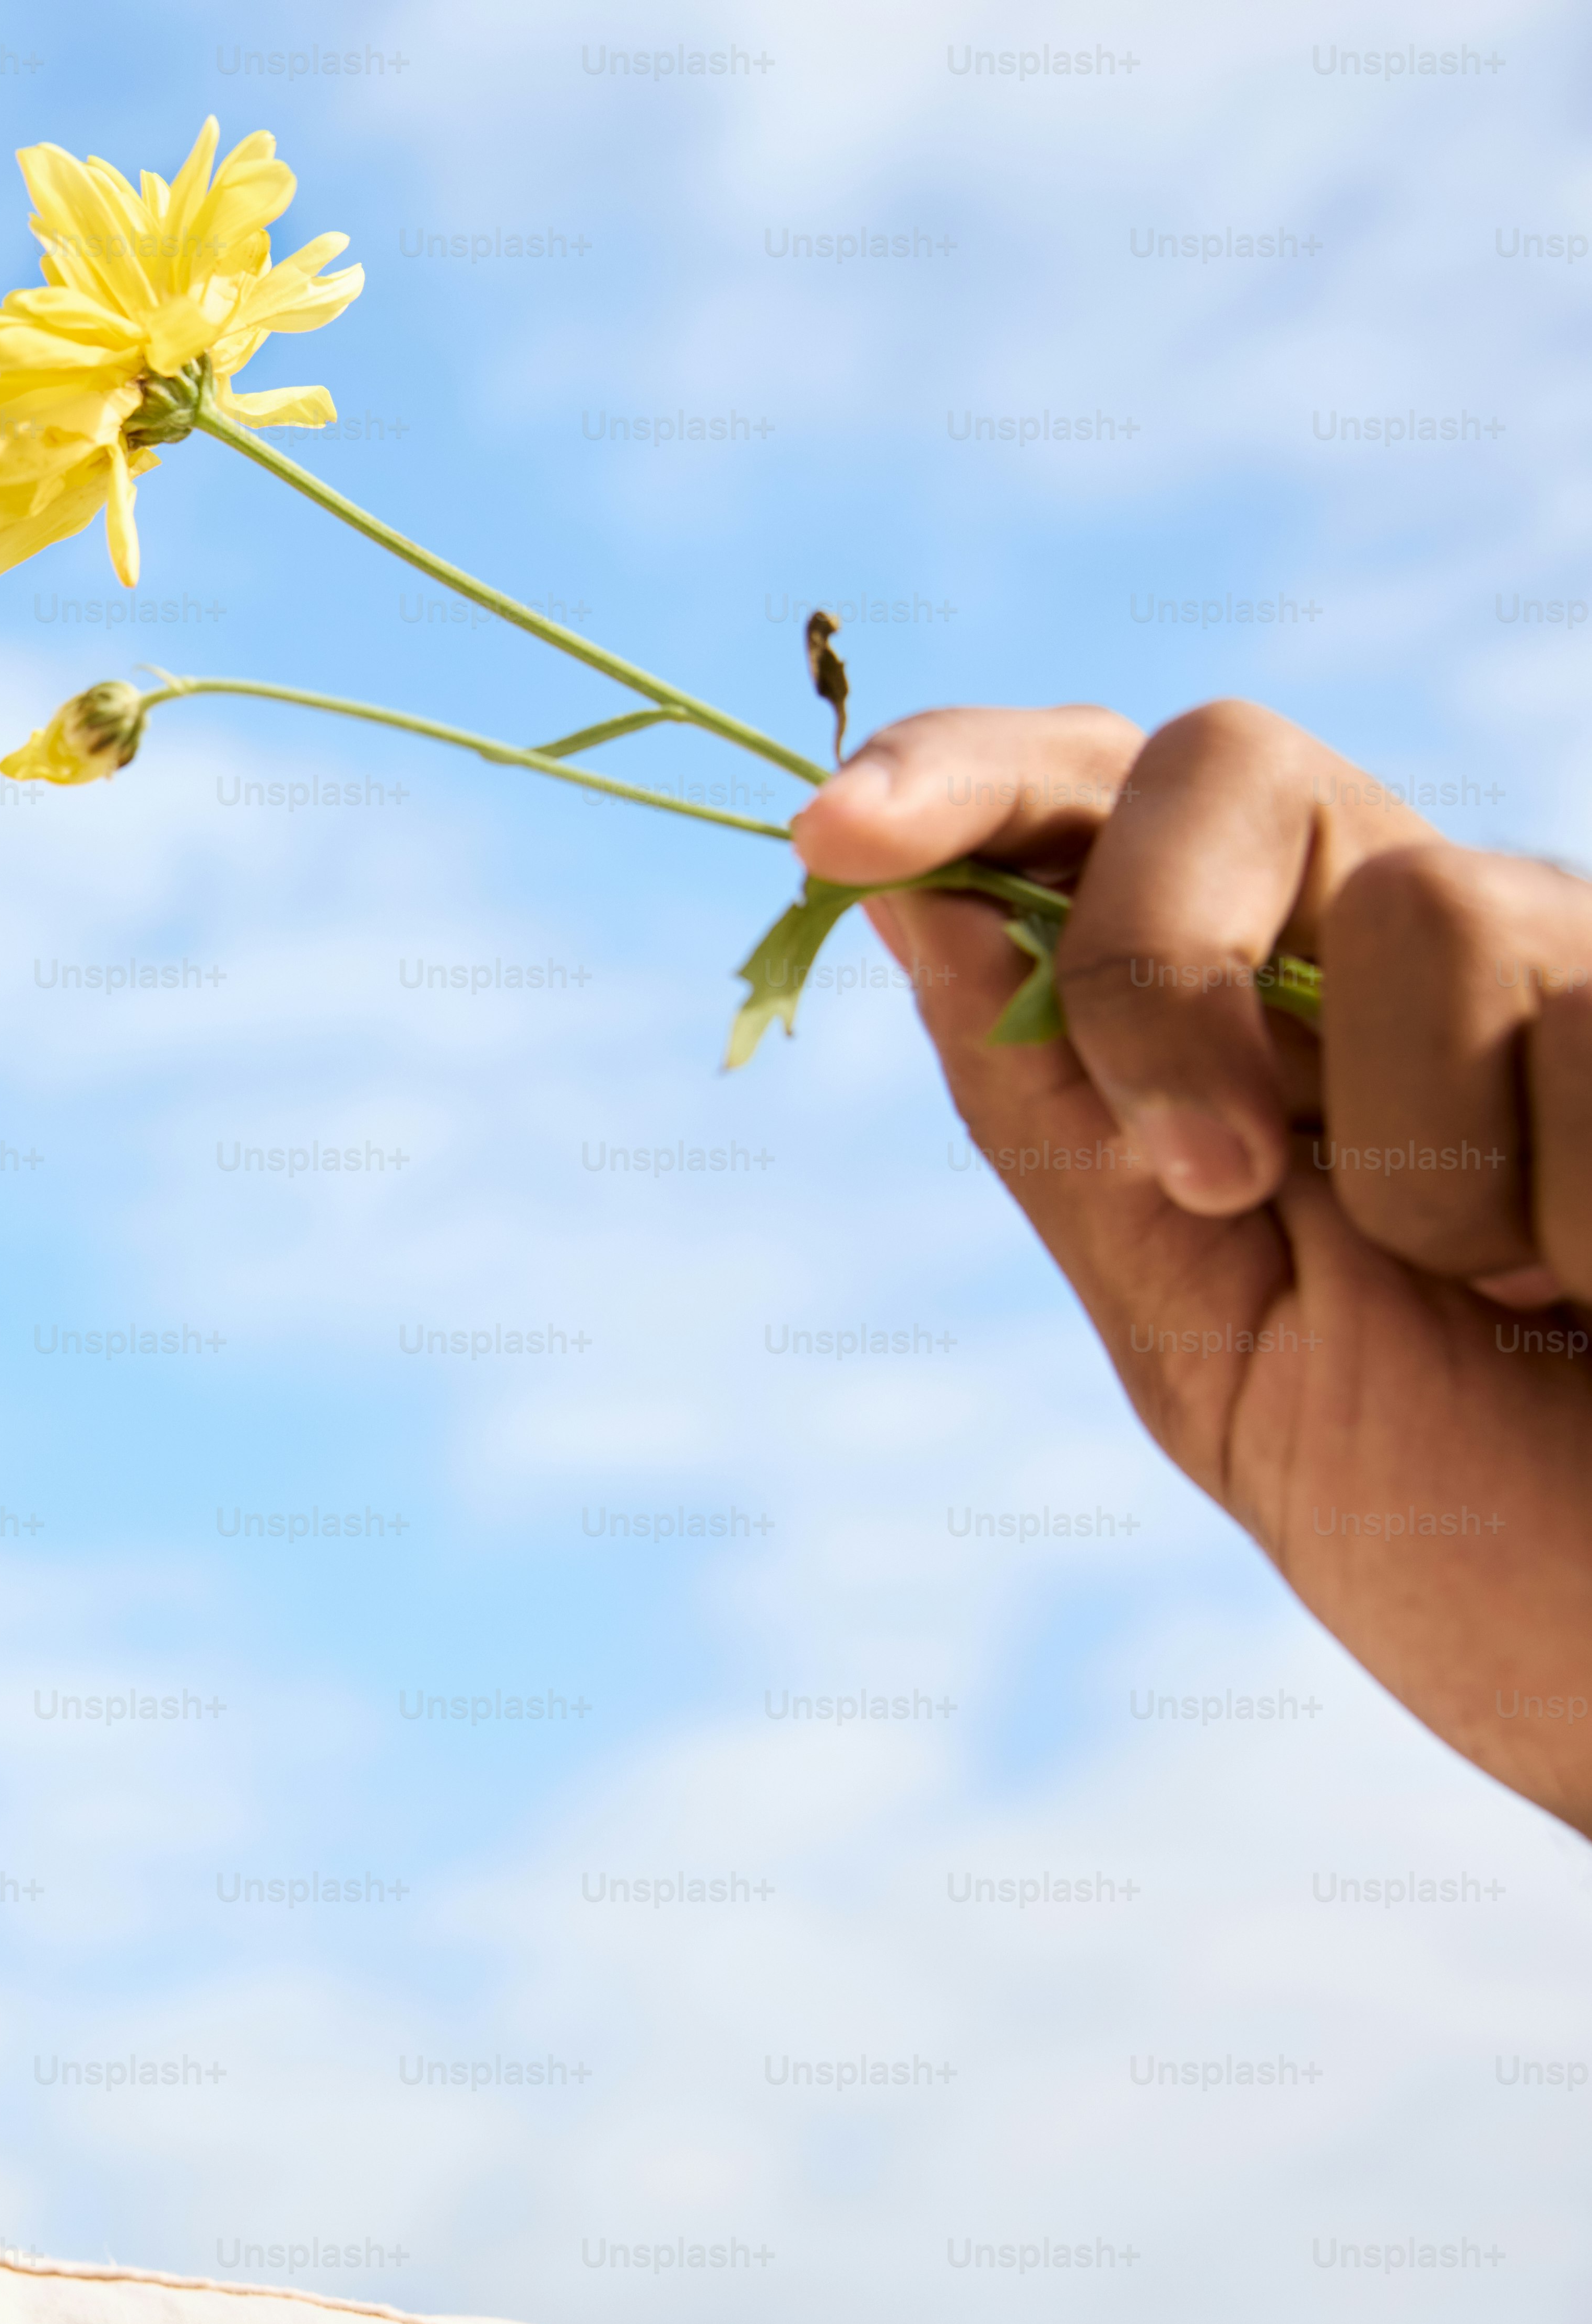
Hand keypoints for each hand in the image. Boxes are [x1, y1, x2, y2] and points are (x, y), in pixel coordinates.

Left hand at [797, 700, 1591, 1832]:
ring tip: (1525, 1303)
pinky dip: (1575, 1211)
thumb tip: (902, 903)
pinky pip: (1585, 1018)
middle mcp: (1407, 947)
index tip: (829, 836)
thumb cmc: (1467, 1536)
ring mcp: (1569, 960)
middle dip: (1154, 964)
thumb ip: (1066, 1127)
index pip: (1086, 806)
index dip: (958, 774)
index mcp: (1253, 1024)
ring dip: (1433, 1165)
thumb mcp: (1208, 1347)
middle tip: (1222, 1189)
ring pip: (1426, 905)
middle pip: (1220, 763)